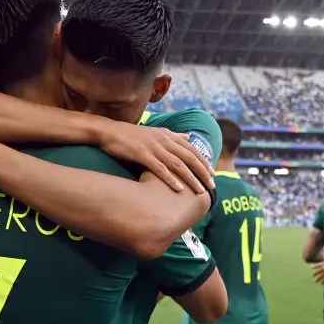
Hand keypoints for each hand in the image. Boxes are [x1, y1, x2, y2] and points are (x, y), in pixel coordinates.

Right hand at [95, 122, 214, 194]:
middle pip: (189, 157)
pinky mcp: (143, 155)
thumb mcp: (155, 132)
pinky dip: (171, 179)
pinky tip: (179, 189)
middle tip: (212, 185)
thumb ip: (173, 135)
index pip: (191, 149)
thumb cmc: (132, 135)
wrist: (110, 132)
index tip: (213, 174)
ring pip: (178, 165)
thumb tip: (188, 137)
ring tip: (200, 191)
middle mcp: (164, 140)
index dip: (203, 162)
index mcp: (168, 135)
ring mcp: (154, 148)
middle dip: (202, 172)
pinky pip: (160, 169)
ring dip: (191, 178)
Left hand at [311, 259, 323, 283]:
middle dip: (314, 274)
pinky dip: (322, 282)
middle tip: (312, 276)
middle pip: (317, 272)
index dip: (314, 266)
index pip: (317, 265)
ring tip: (315, 281)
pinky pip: (323, 280)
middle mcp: (323, 268)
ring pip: (319, 277)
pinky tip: (322, 283)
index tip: (311, 268)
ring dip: (317, 279)